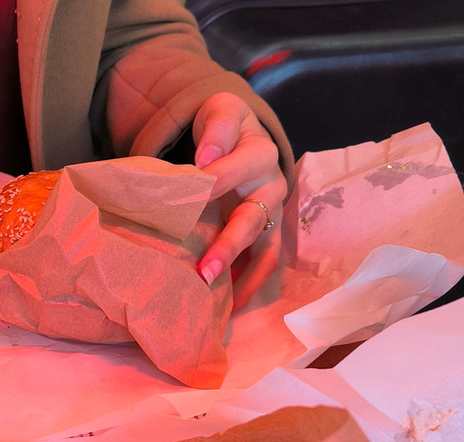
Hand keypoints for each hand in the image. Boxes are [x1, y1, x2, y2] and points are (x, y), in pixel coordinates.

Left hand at [191, 92, 287, 308]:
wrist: (237, 135)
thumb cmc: (224, 128)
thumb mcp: (221, 111)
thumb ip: (216, 128)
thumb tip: (207, 159)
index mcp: (260, 153)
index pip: (242, 166)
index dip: (218, 178)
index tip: (191, 191)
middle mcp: (272, 187)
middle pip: (253, 219)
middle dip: (229, 245)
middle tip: (203, 270)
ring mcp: (270, 215)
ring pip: (263, 248)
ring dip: (241, 275)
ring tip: (214, 295)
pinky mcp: (265, 234)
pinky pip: (263, 264)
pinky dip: (248, 286)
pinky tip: (226, 306)